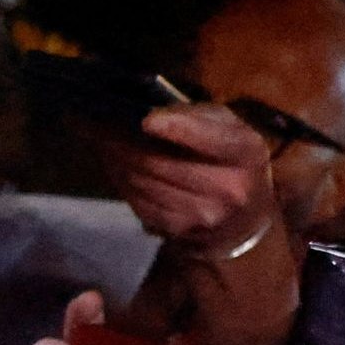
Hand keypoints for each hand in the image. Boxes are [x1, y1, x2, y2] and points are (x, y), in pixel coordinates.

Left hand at [114, 104, 279, 254]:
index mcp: (245, 152)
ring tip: (104, 142)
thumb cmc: (230, 158)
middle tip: (99, 125)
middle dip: (123, 142)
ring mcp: (202, 213)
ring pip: (142, 181)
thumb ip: (195, 117)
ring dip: (116, 160)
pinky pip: (137, 200)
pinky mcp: (176, 229)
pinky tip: (116, 165)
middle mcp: (229, 188)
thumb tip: (151, 115)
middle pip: (160, 162)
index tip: (146, 120)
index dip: (177, 129)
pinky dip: (121, 180)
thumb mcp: (227, 127)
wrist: (244, 218)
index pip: (211, 140)